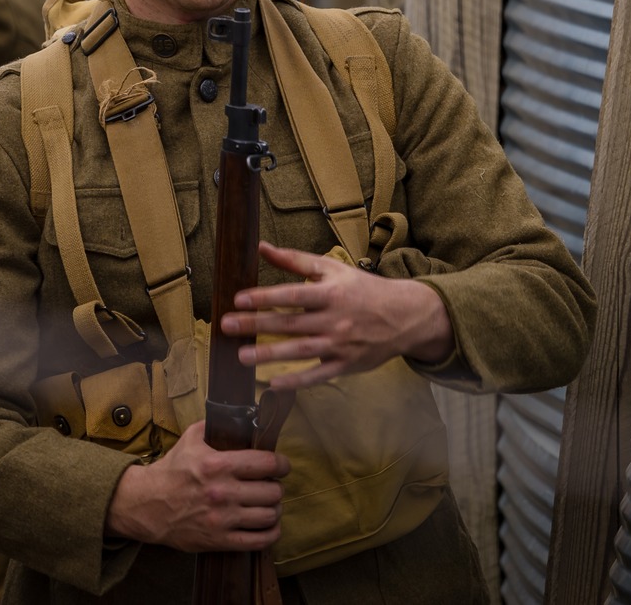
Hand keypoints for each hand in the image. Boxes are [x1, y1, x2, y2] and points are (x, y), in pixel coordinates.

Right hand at [103, 421, 288, 552]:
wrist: (147, 505)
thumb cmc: (172, 471)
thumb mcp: (190, 439)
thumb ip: (215, 425)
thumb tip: (240, 416)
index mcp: (218, 465)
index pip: (267, 463)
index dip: (282, 464)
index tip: (282, 465)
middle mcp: (223, 492)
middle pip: (272, 491)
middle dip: (276, 487)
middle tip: (271, 485)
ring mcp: (222, 519)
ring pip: (269, 515)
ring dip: (274, 509)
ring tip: (269, 504)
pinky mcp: (219, 540)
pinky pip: (258, 541)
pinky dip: (271, 533)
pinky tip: (269, 526)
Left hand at [221, 242, 452, 388]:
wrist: (404, 316)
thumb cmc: (363, 289)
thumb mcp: (332, 269)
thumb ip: (295, 260)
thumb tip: (261, 247)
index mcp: (331, 292)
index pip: (292, 295)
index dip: (265, 298)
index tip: (238, 299)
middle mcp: (335, 319)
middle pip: (290, 324)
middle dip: (256, 325)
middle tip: (226, 326)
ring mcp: (341, 344)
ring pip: (300, 351)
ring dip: (270, 356)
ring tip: (242, 356)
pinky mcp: (346, 364)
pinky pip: (318, 375)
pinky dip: (296, 381)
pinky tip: (273, 383)